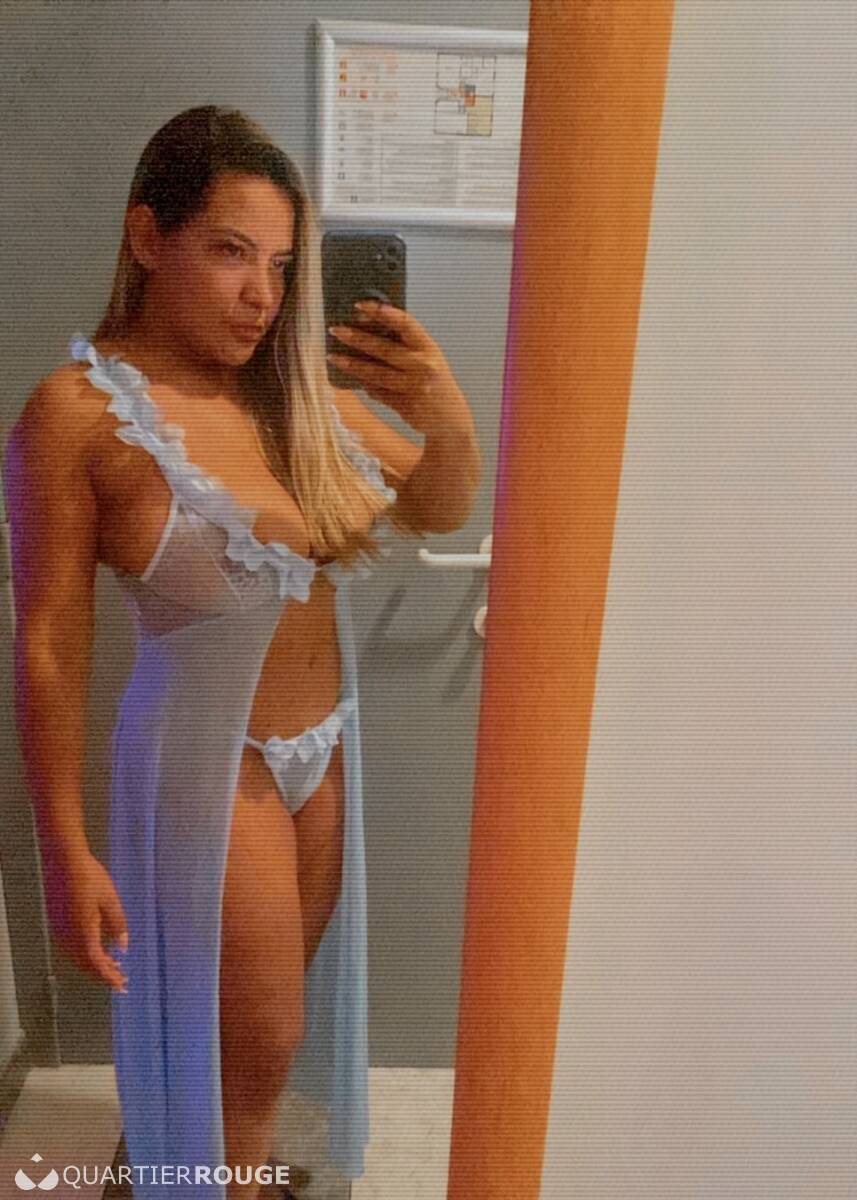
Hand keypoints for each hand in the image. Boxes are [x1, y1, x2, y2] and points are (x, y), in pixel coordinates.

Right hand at [42, 848, 129, 992]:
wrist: (64, 861)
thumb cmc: (90, 878)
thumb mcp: (110, 901)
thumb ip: (118, 926)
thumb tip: (123, 948)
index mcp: (83, 934)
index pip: (97, 964)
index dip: (110, 977)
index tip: (121, 986)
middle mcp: (68, 938)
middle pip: (85, 965)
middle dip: (103, 974)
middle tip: (121, 980)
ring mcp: (59, 931)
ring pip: (77, 958)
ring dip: (93, 964)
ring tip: (112, 966)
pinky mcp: (56, 924)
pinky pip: (70, 948)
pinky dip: (84, 954)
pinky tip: (96, 948)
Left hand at [326, 301, 472, 436]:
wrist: (451, 419)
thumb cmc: (436, 383)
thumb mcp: (429, 358)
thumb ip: (407, 345)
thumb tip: (370, 329)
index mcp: (430, 348)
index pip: (406, 324)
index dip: (383, 313)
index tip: (361, 306)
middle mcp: (424, 366)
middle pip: (385, 349)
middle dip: (357, 338)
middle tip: (336, 330)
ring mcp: (415, 387)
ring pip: (377, 374)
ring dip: (352, 365)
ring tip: (333, 357)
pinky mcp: (406, 406)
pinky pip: (379, 393)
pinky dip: (365, 385)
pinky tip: (351, 379)